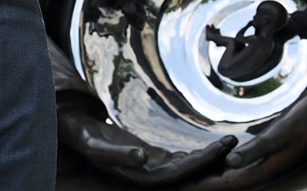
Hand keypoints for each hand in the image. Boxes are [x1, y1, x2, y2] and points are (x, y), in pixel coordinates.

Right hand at [57, 99, 236, 185]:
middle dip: (211, 159)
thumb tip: (141, 157)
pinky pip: (180, 160)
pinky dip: (197, 154)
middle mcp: (148, 176)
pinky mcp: (151, 159)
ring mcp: (151, 168)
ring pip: (186, 167)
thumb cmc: (83, 137)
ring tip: (231, 142)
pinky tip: (214, 147)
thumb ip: (119, 154)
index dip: (199, 162)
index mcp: (138, 176)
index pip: (177, 174)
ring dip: (208, 157)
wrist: (72, 130)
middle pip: (187, 172)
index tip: (220, 150)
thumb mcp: (97, 146)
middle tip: (234, 142)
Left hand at [182, 84, 306, 189]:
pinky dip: (218, 159)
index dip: (204, 187)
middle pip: (226, 181)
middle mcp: (266, 169)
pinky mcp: (265, 149)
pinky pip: (236, 159)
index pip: (229, 185)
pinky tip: (204, 153)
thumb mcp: (282, 132)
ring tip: (181, 166)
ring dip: (208, 171)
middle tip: (171, 180)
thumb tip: (231, 164)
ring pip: (230, 171)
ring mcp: (266, 160)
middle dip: (201, 181)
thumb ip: (257, 149)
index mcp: (268, 170)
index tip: (179, 188)